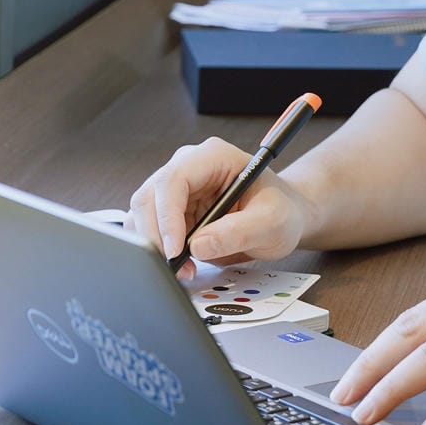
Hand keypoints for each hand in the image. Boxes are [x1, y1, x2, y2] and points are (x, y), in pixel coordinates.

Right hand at [125, 136, 313, 277]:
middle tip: (177, 267)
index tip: (176, 249)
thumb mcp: (271, 222)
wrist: (283, 217)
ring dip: (155, 244)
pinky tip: (180, 263)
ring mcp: (178, 187)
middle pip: (150, 196)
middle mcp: (190, 166)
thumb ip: (238, 232)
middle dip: (156, 235)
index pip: (174, 179)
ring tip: (184, 268)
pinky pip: (149, 227)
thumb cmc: (281, 210)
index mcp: (213, 156)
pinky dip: (157, 248)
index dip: (167, 215)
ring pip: (142, 213)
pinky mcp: (173, 209)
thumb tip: (198, 246)